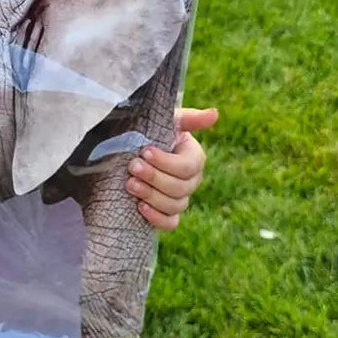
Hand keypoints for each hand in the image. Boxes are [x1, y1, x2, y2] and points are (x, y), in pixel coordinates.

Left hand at [126, 107, 216, 231]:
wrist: (123, 151)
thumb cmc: (146, 131)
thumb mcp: (164, 121)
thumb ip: (188, 118)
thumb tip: (214, 113)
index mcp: (193, 157)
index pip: (189, 166)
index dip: (167, 162)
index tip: (145, 151)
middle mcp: (190, 180)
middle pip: (181, 187)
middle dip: (154, 177)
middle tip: (131, 168)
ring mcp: (179, 198)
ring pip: (175, 205)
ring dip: (152, 196)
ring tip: (130, 184)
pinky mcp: (166, 213)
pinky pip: (170, 223)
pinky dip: (157, 218)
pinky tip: (140, 207)